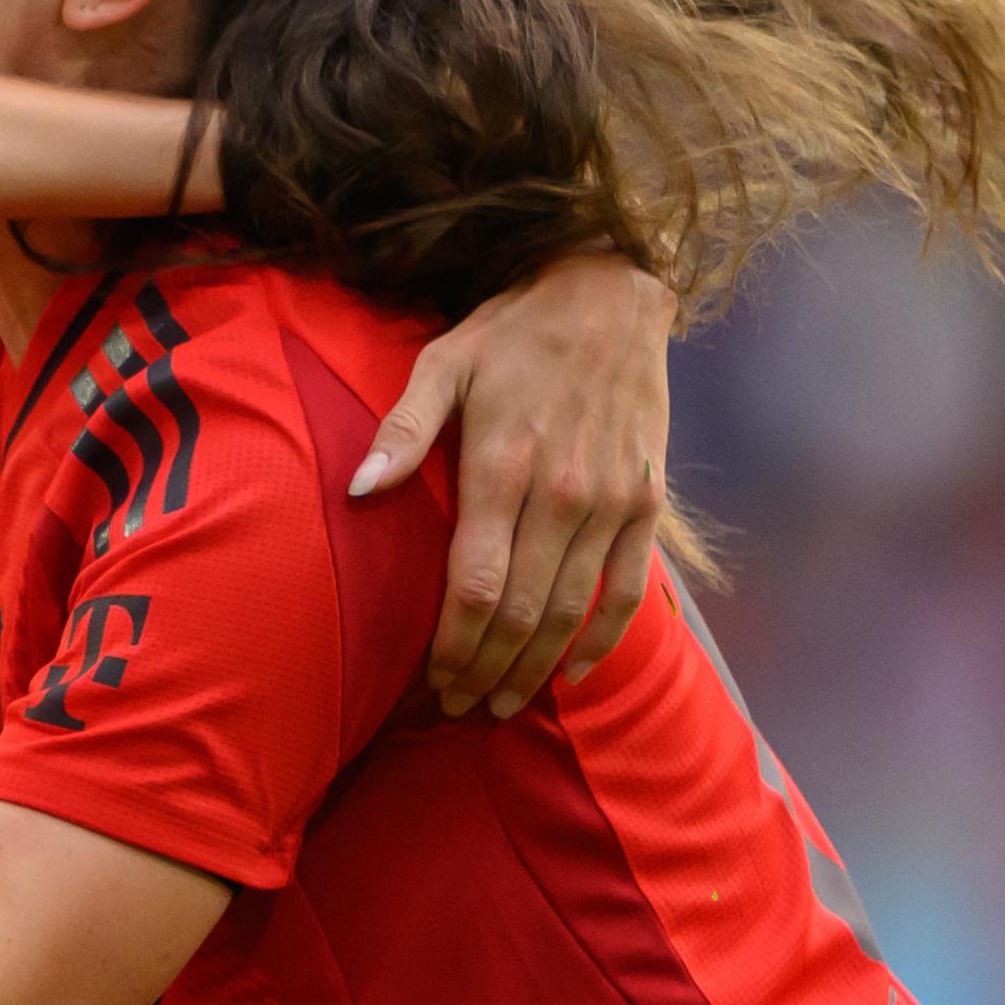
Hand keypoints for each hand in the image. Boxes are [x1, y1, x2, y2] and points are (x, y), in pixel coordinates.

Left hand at [360, 251, 672, 717]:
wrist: (611, 296)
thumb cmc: (512, 331)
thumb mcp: (443, 361)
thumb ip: (401, 430)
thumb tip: (358, 491)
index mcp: (504, 466)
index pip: (476, 584)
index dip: (454, 644)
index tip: (432, 679)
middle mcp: (563, 494)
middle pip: (522, 611)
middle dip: (487, 668)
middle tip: (459, 708)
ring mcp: (612, 501)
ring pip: (573, 610)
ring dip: (537, 666)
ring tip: (505, 703)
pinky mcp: (647, 502)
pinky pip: (630, 588)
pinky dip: (603, 638)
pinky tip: (575, 671)